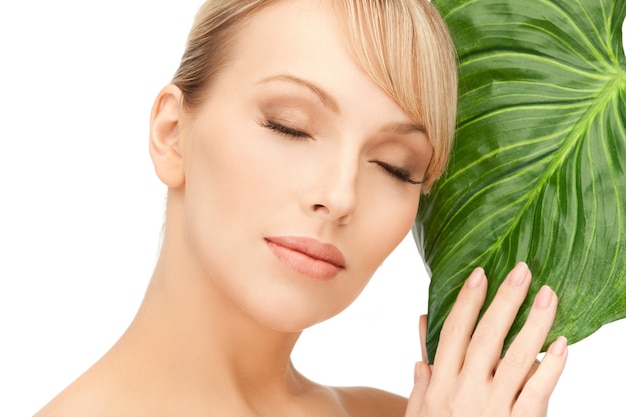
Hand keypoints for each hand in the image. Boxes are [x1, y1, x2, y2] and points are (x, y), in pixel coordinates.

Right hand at [405, 262, 566, 416]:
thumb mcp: (419, 414)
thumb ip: (421, 377)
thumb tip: (421, 335)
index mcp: (439, 384)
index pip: (453, 333)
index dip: (466, 302)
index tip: (480, 274)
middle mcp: (465, 391)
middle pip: (486, 338)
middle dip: (504, 301)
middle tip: (522, 270)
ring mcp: (493, 409)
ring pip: (517, 359)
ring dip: (534, 324)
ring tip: (549, 295)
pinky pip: (538, 393)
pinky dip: (552, 368)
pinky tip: (563, 345)